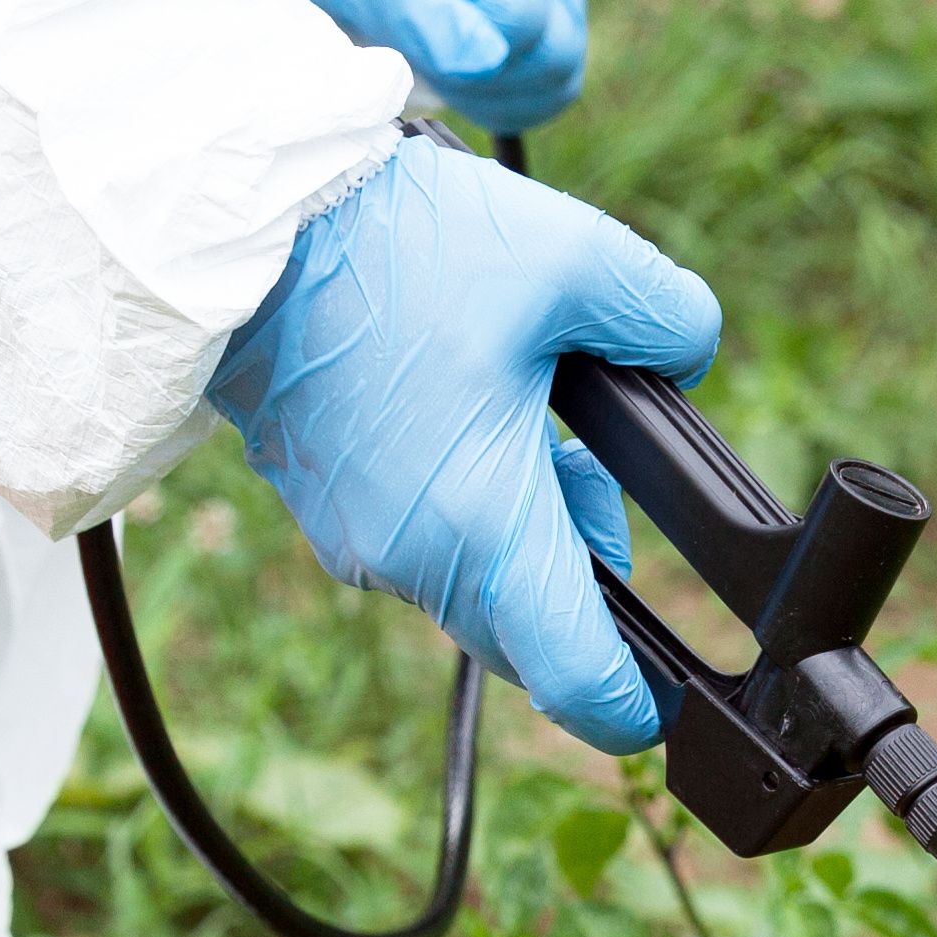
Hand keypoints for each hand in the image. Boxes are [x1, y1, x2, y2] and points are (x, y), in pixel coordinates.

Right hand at [208, 136, 719, 754]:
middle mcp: (413, 561)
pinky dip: (460, 515)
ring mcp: (357, 545)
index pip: (576, 679)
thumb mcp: (573, 258)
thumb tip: (688, 353)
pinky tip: (463, 418)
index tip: (662, 702)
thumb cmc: (402, 246)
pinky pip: (417, 552)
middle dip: (580, 580)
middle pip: (529, 636)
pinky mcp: (324, 514)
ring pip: (473, 592)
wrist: (248, 229)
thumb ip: (668, 318)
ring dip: (519, 538)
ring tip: (523, 421)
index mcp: (483, 525)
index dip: (632, 707)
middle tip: (584, 467)